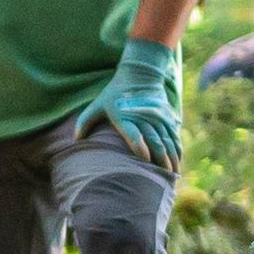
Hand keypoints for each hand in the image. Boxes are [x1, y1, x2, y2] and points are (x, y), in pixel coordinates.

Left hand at [89, 39, 182, 170]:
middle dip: (160, 160)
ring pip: (167, 141)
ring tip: (172, 175)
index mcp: (125, 117)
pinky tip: (178, 162)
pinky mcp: (166, 118)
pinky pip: (174, 136)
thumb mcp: (98, 104)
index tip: (144, 160)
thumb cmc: (115, 94)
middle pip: (155, 141)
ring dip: (171, 159)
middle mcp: (144, 118)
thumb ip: (85, 122)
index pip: (133, 133)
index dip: (139, 146)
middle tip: (163, 178)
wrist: (140, 75)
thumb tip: (75, 140)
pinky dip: (176, 150)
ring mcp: (157, 118)